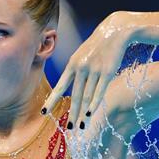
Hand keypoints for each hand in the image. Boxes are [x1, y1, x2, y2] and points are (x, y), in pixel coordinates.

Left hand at [42, 13, 133, 129]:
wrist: (114, 31)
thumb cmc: (96, 46)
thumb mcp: (81, 55)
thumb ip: (74, 71)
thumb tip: (68, 88)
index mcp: (72, 64)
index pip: (60, 86)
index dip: (52, 101)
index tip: (44, 113)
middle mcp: (81, 68)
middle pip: (75, 95)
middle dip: (71, 113)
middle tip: (68, 128)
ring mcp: (94, 70)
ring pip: (87, 96)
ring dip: (83, 112)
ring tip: (80, 126)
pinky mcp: (108, 72)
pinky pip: (100, 91)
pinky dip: (94, 104)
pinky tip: (89, 114)